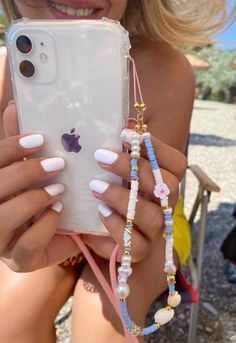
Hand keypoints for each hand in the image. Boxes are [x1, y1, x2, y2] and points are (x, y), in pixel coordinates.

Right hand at [0, 103, 78, 271]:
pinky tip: (59, 212)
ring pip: (1, 219)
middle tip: (57, 163)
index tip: (39, 138)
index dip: (11, 148)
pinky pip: (26, 246)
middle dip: (25, 173)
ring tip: (59, 189)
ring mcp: (0, 240)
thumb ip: (21, 146)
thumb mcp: (33, 171)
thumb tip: (14, 107)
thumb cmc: (42, 197)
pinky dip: (44, 226)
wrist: (60, 235)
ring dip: (32, 200)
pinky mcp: (19, 260)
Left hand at [83, 126, 186, 261]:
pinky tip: (99, 211)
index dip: (157, 148)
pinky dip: (116, 225)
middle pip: (166, 187)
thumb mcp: (120, 170)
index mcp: (166, 182)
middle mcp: (166, 205)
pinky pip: (135, 242)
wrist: (110, 232)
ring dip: (122, 198)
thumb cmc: (117, 193)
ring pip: (152, 216)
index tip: (127, 135)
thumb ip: (127, 150)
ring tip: (95, 186)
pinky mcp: (139, 250)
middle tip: (101, 155)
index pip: (177, 164)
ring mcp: (155, 230)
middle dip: (133, 169)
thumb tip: (129, 122)